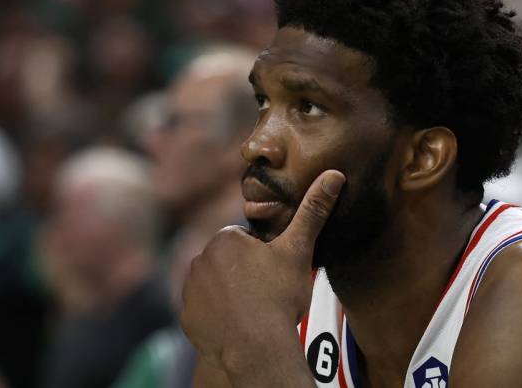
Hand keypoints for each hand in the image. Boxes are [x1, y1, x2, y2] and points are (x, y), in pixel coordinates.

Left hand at [180, 170, 344, 378]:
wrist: (257, 347)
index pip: (246, 243)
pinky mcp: (187, 315)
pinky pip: (203, 311)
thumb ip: (313, 212)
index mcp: (225, 238)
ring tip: (253, 311)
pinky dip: (216, 317)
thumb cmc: (279, 297)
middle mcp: (200, 258)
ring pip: (215, 287)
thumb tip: (334, 174)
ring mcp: (190, 288)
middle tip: (267, 294)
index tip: (275, 275)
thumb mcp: (299, 251)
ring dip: (230, 295)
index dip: (264, 259)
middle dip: (245, 275)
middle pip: (229, 264)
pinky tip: (236, 325)